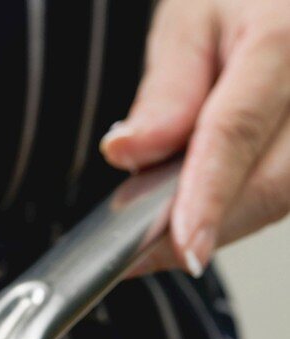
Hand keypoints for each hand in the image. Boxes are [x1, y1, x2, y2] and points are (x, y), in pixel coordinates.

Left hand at [100, 0, 289, 276]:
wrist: (279, 0)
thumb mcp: (186, 23)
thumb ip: (164, 92)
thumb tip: (127, 152)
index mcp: (283, 35)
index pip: (237, 131)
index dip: (206, 197)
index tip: (182, 246)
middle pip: (270, 180)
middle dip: (203, 225)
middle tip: (138, 252)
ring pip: (282, 196)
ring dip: (221, 224)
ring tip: (162, 233)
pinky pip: (288, 191)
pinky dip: (240, 210)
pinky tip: (200, 212)